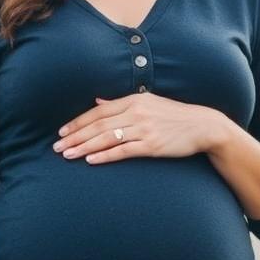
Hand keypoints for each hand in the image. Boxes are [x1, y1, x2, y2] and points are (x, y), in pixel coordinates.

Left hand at [51, 93, 226, 164]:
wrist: (202, 126)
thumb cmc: (173, 116)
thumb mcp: (148, 103)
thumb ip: (121, 103)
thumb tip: (98, 100)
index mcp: (133, 99)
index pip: (98, 111)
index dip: (78, 122)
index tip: (62, 132)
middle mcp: (136, 112)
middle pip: (98, 125)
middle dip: (75, 136)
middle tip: (57, 147)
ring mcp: (144, 128)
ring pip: (107, 138)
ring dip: (84, 147)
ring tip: (68, 155)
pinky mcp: (152, 145)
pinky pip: (123, 150)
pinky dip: (105, 155)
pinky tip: (91, 160)